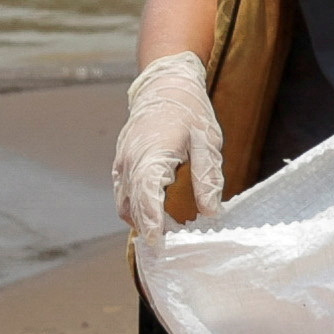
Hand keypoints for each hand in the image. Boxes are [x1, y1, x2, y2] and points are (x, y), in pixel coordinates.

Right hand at [115, 50, 223, 242]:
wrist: (164, 85)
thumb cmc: (189, 111)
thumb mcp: (208, 142)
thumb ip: (208, 177)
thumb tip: (211, 212)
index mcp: (153, 154)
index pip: (147, 197)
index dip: (152, 223)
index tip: (160, 245)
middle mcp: (131, 161)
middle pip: (133, 206)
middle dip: (149, 229)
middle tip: (171, 247)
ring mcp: (122, 162)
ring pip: (124, 203)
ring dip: (141, 220)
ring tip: (166, 234)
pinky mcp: (121, 163)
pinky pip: (123, 193)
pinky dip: (135, 208)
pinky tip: (155, 215)